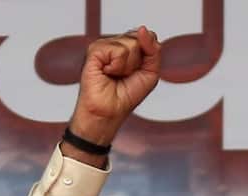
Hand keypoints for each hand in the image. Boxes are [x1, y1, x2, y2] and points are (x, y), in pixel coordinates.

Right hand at [68, 26, 161, 147]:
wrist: (109, 112)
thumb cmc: (126, 96)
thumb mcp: (150, 73)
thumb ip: (153, 50)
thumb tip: (143, 30)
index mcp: (128, 47)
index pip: (147, 36)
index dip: (148, 53)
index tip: (138, 71)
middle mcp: (115, 44)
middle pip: (140, 38)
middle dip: (139, 62)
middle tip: (125, 75)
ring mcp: (104, 45)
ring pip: (131, 44)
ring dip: (128, 66)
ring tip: (116, 75)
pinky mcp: (94, 50)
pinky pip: (118, 50)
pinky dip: (117, 66)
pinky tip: (107, 73)